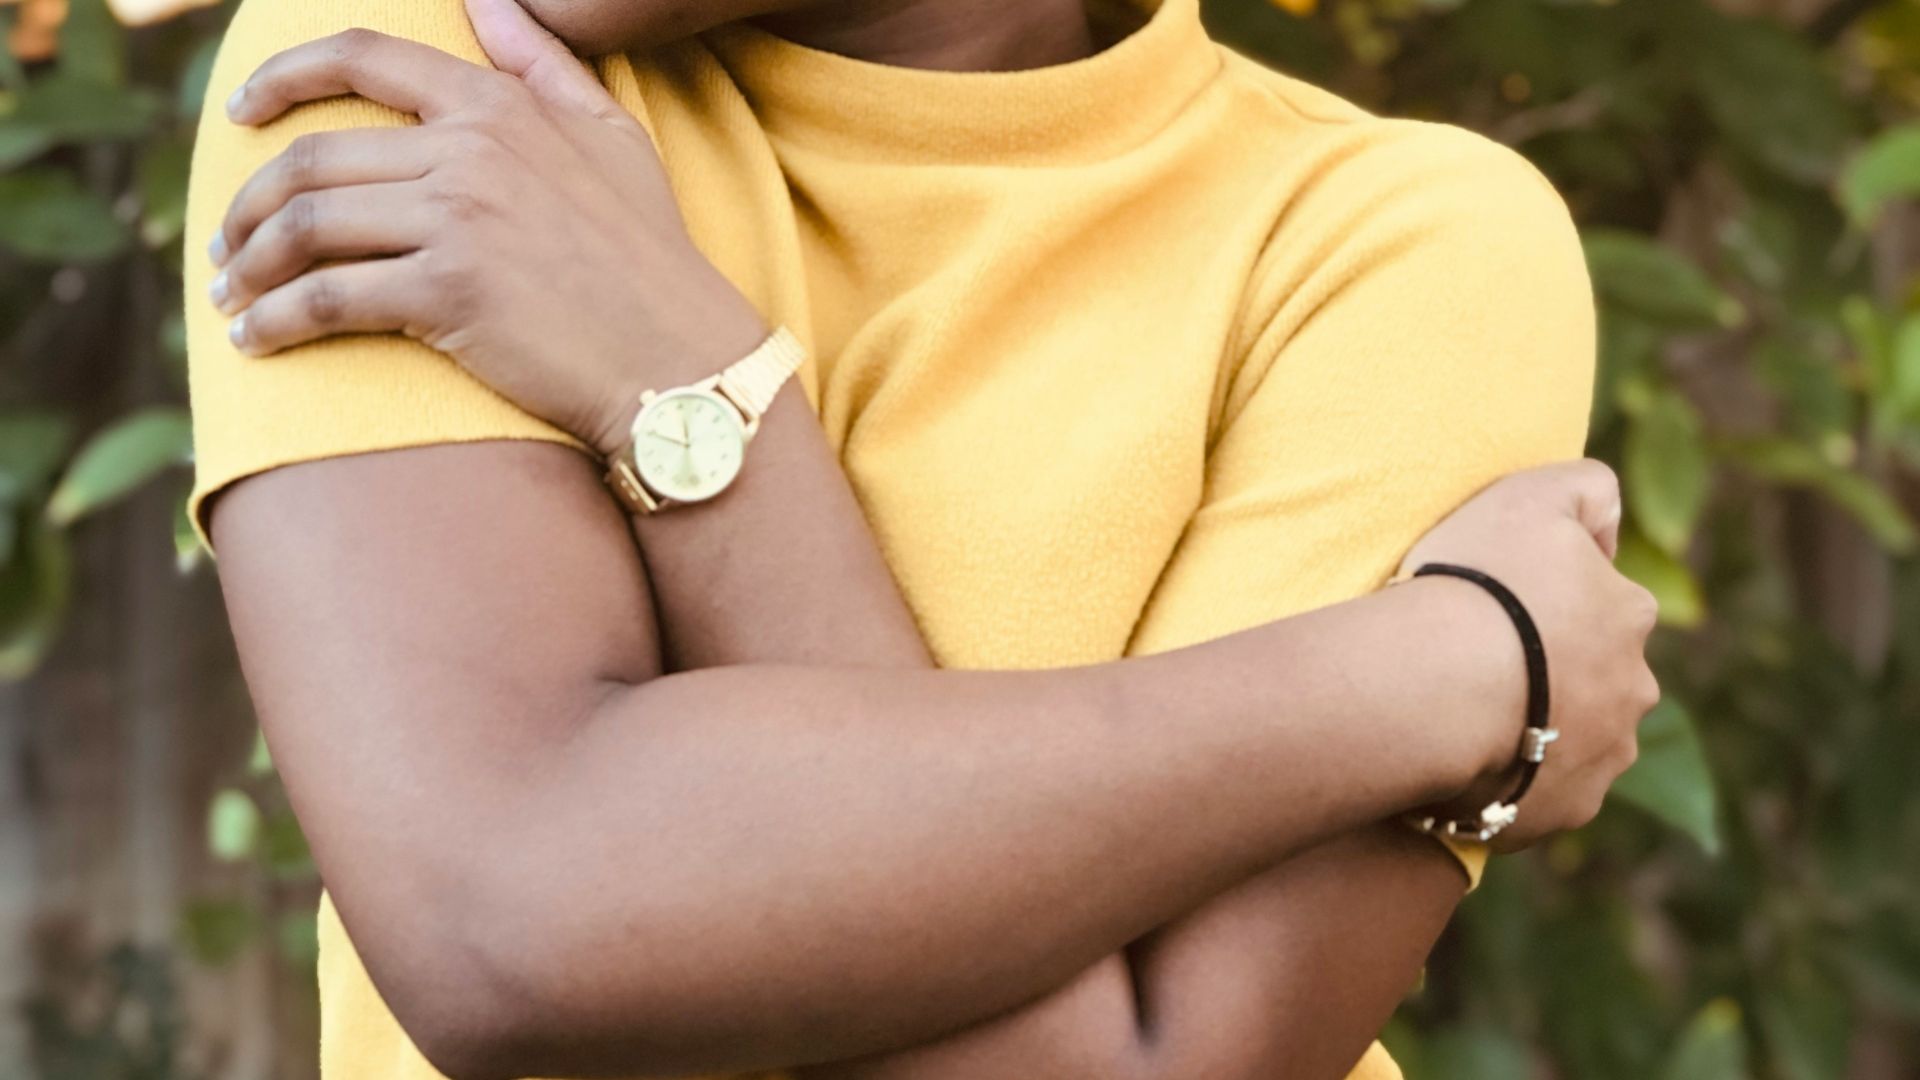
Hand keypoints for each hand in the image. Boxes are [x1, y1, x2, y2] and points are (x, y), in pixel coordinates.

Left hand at [207, 0, 768, 456]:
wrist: (683, 361)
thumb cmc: (653, 258)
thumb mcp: (615, 139)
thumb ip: (544, 65)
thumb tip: (486, 0)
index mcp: (499, 106)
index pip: (360, 59)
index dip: (281, 78)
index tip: (239, 114)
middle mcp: (470, 150)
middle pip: (311, 158)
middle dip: (250, 206)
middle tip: (229, 247)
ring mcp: (457, 219)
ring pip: (306, 226)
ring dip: (250, 265)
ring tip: (235, 299)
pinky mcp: (446, 293)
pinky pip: (325, 297)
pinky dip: (275, 320)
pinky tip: (256, 341)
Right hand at [1399, 460, 1657, 851]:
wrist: (1437, 687)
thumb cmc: (1479, 584)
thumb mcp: (1532, 494)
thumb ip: (1587, 488)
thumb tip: (1610, 521)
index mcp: (1629, 616)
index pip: (1603, 606)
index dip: (1549, 604)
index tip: (1497, 608)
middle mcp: (1634, 693)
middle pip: (1597, 680)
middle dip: (1555, 675)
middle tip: (1480, 665)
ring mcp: (1603, 760)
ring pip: (1572, 741)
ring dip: (1535, 731)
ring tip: (1466, 719)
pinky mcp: (1563, 812)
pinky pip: (1537, 796)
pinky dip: (1511, 783)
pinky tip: (1463, 764)